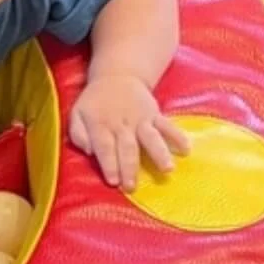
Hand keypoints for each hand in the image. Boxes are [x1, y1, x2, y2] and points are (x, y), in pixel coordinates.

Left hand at [70, 74, 189, 191]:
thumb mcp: (77, 114)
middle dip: (130, 168)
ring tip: (167, 169)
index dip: (109, 164)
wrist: (117, 76)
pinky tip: (186, 149)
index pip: (105, 147)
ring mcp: (141, 119)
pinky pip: (167, 126)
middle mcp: (122, 123)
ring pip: (151, 137)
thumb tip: (88, 151)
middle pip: (127, 147)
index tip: (113, 181)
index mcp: (100, 124)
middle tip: (132, 187)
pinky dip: (177, 136)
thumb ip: (78, 134)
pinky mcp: (155, 114)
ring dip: (159, 153)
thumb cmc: (94, 102)